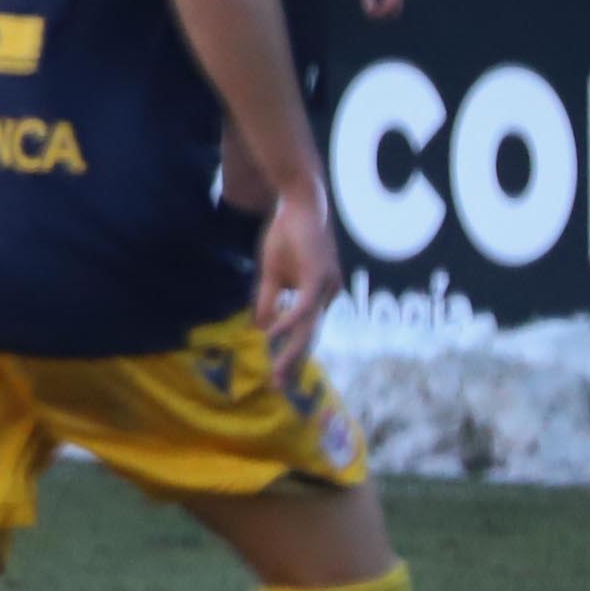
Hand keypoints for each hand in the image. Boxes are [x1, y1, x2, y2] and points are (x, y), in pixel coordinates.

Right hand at [254, 192, 341, 391]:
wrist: (299, 203)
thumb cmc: (287, 235)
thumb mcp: (273, 274)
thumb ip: (268, 301)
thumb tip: (260, 328)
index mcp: (320, 295)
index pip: (305, 332)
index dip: (290, 353)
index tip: (276, 375)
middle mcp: (328, 295)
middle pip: (310, 337)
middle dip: (292, 363)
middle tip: (278, 387)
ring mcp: (327, 288)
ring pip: (308, 328)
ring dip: (291, 353)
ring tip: (277, 374)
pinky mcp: (319, 277)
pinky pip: (303, 307)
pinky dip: (287, 323)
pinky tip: (271, 337)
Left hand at [357, 0, 404, 18]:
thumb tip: (369, 10)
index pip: (391, 2)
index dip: (381, 11)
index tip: (369, 12)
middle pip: (397, 6)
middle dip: (384, 13)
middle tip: (370, 14)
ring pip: (397, 4)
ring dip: (385, 10)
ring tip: (370, 10)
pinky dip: (386, 5)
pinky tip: (374, 3)